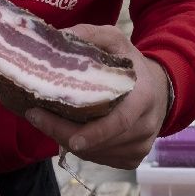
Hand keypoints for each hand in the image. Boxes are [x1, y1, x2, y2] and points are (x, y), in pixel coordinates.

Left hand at [24, 24, 172, 168]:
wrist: (159, 90)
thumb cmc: (131, 64)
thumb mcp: (115, 40)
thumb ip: (90, 35)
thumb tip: (60, 37)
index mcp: (143, 97)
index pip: (120, 122)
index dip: (94, 133)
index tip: (69, 139)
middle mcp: (145, 126)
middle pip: (101, 142)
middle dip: (63, 133)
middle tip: (35, 116)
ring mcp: (140, 146)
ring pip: (96, 154)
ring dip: (67, 140)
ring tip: (46, 121)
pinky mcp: (133, 158)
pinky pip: (100, 160)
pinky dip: (81, 149)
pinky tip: (68, 132)